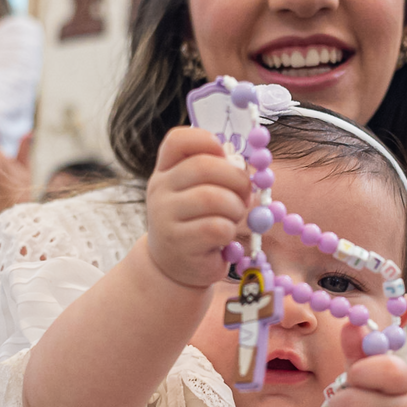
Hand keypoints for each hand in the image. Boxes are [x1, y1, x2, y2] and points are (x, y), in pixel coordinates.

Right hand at [144, 126, 249, 288]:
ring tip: (235, 216)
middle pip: (203, 167)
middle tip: (246, 194)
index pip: (178, 140)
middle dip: (236, 178)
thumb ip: (215, 175)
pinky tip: (224, 236)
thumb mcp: (198, 193)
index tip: (225, 157)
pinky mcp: (179, 242)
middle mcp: (160, 189)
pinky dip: (229, 230)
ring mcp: (165, 216)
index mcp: (166, 170)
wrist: (173, 266)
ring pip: (212, 198)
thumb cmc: (195, 223)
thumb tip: (245, 167)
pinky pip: (216, 227)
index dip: (207, 141)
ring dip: (235, 207)